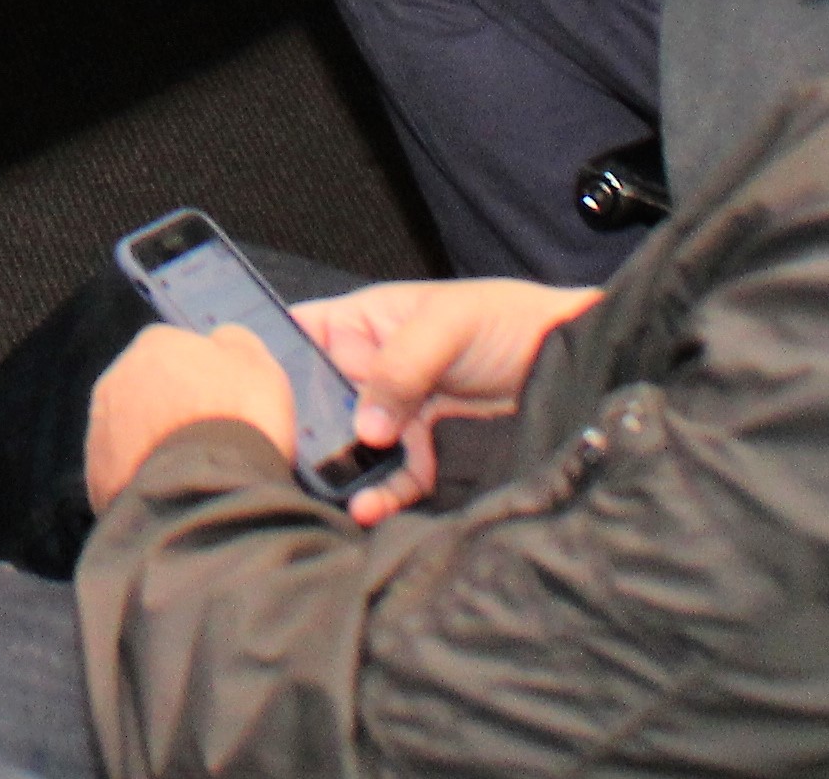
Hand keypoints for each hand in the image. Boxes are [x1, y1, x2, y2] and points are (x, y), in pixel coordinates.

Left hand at [86, 323, 298, 513]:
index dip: (206, 383)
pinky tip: (174, 497)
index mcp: (155, 343)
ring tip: (193, 475)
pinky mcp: (97, 475)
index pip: (179, 354)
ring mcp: (101, 428)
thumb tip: (220, 342)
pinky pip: (126, 474)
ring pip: (133, 433)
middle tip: (211, 442)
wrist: (206, 488)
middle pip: (150, 391)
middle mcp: (117, 378)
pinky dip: (146, 482)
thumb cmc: (237, 418)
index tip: (227, 409)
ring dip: (157, 447)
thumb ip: (233, 343)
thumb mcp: (256, 363)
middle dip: (175, 412)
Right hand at [289, 279, 599, 519]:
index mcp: (365, 322)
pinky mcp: (428, 453)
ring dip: (341, 471)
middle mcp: (373, 370)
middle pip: (321, 402)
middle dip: (304, 431)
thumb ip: (401, 365)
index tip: (253, 394)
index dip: (273, 360)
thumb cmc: (509, 321)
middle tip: (284, 459)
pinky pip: (393, 478)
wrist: (575, 366)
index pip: (302, 335)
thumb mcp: (450, 323)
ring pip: (354, 447)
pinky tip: (369, 508)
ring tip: (331, 495)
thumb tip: (366, 426)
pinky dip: (381, 496)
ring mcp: (399, 415)